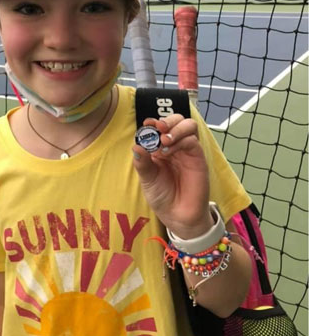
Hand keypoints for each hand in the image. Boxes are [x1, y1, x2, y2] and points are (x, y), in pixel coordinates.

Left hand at [132, 114, 212, 238]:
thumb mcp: (147, 179)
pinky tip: (168, 152)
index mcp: (160, 147)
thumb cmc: (162, 196)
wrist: (178, 215)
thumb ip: (142, 163)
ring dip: (176, 128)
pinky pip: (192, 141)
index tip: (146, 124)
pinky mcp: (198, 158)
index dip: (153, 122)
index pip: (159, 127)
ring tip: (164, 140)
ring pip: (188, 125)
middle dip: (167, 120)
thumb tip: (136, 146)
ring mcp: (187, 150)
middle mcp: (175, 145)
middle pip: (177, 120)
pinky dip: (180, 141)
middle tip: (158, 128)